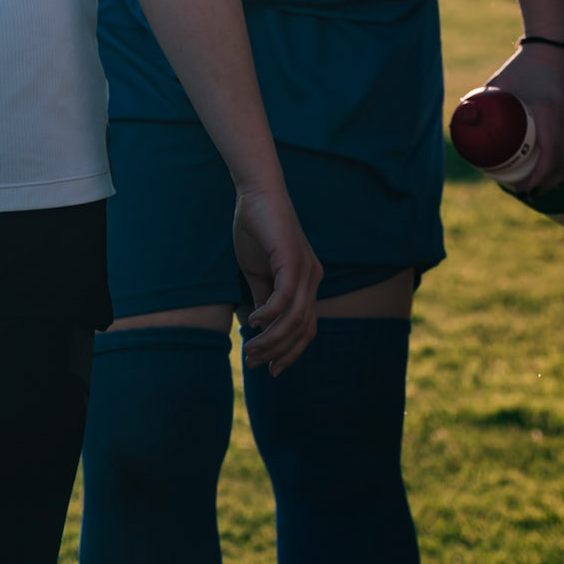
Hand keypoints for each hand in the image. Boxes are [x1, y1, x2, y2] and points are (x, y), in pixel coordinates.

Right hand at [234, 186, 321, 374]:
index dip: (290, 353)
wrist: (257, 193)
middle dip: (278, 352)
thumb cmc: (256, 229)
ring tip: (250, 348)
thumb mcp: (258, 273)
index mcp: (308, 282)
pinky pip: (284, 299)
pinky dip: (269, 315)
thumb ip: (263, 299)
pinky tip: (252, 322)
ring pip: (294, 319)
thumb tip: (262, 330)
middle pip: (303, 330)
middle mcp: (313, 279)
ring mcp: (306, 270)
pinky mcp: (293, 260)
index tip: (270, 370)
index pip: (306, 329)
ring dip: (271, 339)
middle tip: (253, 363)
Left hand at [486, 42, 563, 190]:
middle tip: (525, 191)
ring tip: (540, 186)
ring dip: (560, 178)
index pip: (550, 156)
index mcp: (551, 113)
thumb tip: (458, 123)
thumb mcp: (500, 83)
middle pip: (563, 164)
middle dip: (546, 183)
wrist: (557, 44)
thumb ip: (480, 102)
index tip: (523, 189)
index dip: (539, 178)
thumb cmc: (524, 63)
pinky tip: (561, 174)